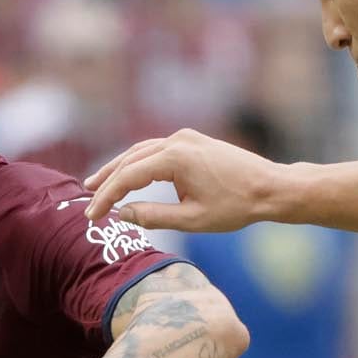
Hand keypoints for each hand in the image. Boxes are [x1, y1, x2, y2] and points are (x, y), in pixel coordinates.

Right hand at [83, 129, 285, 234]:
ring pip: (141, 151)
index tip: (92, 216)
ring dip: (119, 168)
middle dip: (107, 180)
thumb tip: (123, 214)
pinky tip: (129, 175)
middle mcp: (177, 140)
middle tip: (87, 198)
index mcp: (176, 157)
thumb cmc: (236, 206)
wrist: (271, 187)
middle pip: (130, 159)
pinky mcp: (192, 141)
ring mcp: (185, 138)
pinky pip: (156, 150)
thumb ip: (154, 216)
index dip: (107, 197)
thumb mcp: (192, 219)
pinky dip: (138, 162)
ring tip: (98, 184)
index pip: (129, 177)